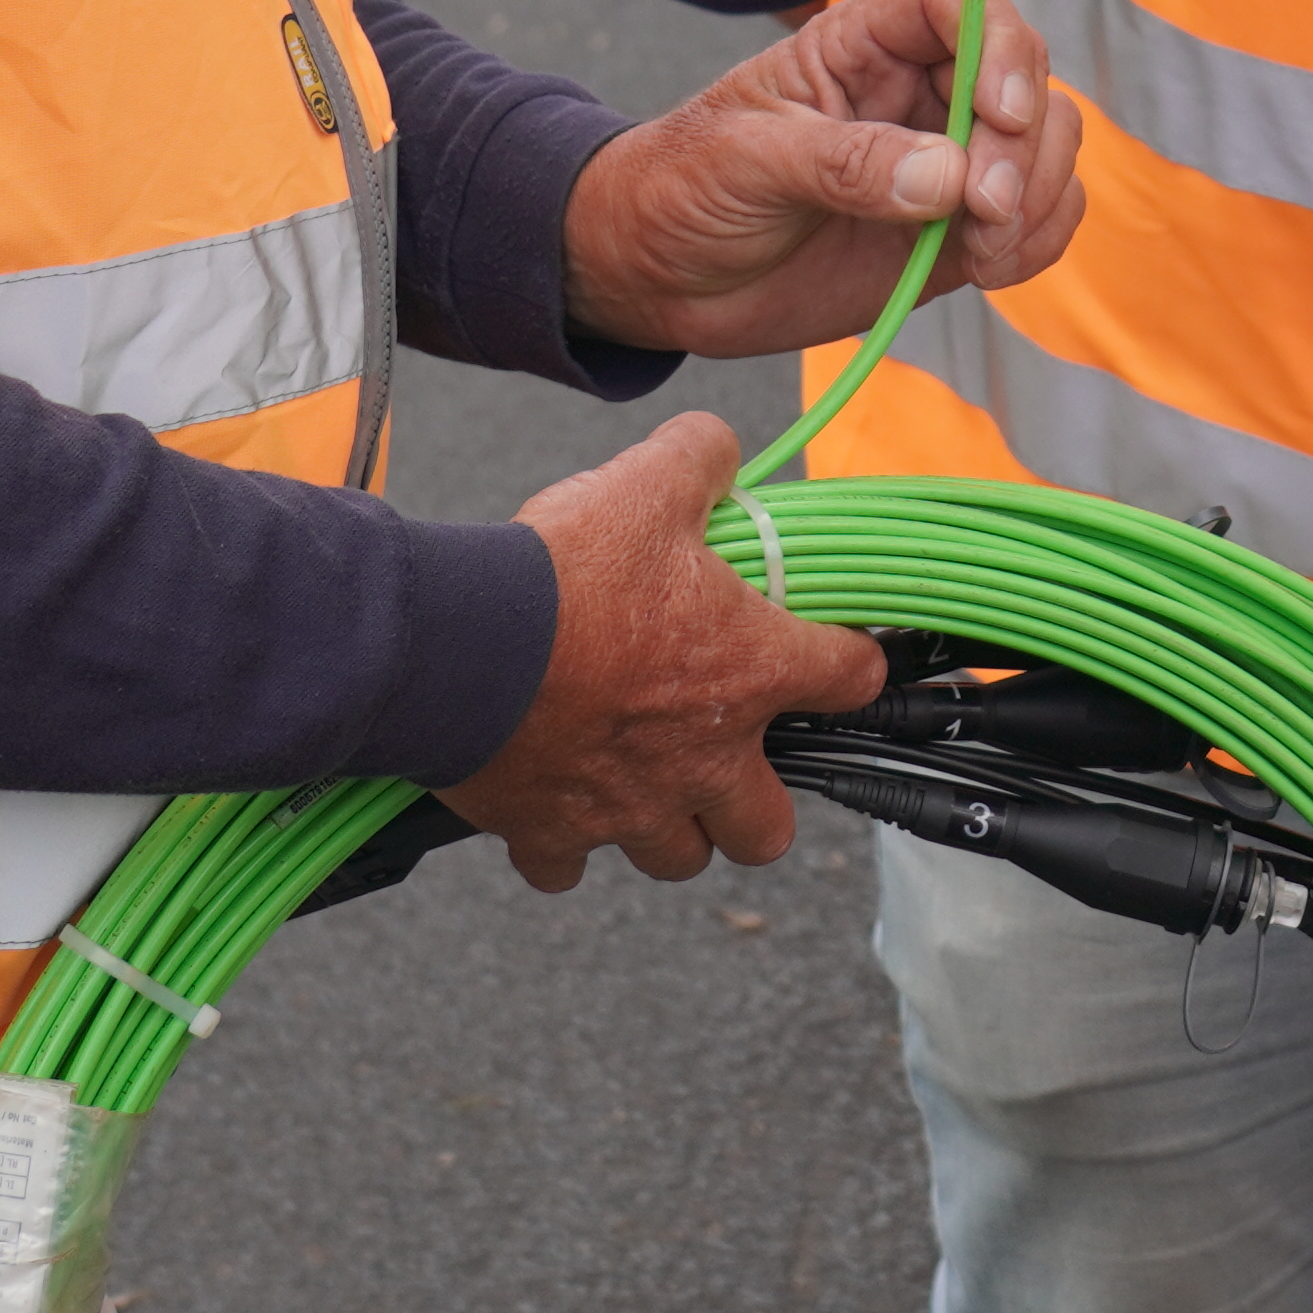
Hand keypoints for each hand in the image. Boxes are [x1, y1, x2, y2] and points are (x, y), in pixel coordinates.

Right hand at [435, 413, 884, 891]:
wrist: (461, 644)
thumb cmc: (566, 572)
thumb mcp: (649, 484)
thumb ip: (698, 458)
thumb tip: (715, 446)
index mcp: (749, 672)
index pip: (849, 679)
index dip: (851, 664)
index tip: (837, 658)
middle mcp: (703, 759)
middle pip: (764, 830)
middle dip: (754, 805)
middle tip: (727, 759)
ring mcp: (628, 807)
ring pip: (676, 857)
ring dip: (667, 826)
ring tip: (643, 782)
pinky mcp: (550, 832)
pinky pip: (566, 866)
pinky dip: (562, 844)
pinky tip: (553, 804)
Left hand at [561, 0, 1082, 360]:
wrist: (658, 277)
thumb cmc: (684, 190)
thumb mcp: (744, 164)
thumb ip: (843, 163)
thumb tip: (946, 177)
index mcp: (863, 45)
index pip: (959, 0)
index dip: (1000, 42)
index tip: (999, 113)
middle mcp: (919, 91)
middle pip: (1024, 76)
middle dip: (1024, 143)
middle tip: (985, 211)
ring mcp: (945, 161)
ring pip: (1050, 144)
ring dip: (1040, 195)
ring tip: (983, 252)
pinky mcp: (957, 231)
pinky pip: (1039, 217)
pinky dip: (1039, 241)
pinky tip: (991, 270)